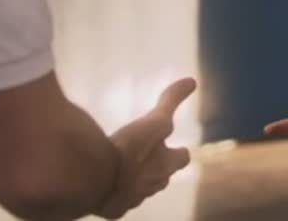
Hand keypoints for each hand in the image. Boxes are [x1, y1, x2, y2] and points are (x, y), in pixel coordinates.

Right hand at [96, 77, 196, 218]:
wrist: (95, 182)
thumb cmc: (129, 150)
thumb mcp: (153, 121)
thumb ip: (171, 101)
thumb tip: (192, 81)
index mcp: (166, 165)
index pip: (181, 158)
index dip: (179, 152)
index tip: (180, 148)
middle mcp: (153, 185)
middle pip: (162, 178)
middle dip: (159, 170)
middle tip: (153, 161)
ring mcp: (133, 200)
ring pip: (141, 192)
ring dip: (138, 182)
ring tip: (128, 173)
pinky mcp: (113, 210)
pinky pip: (118, 202)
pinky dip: (115, 194)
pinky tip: (105, 186)